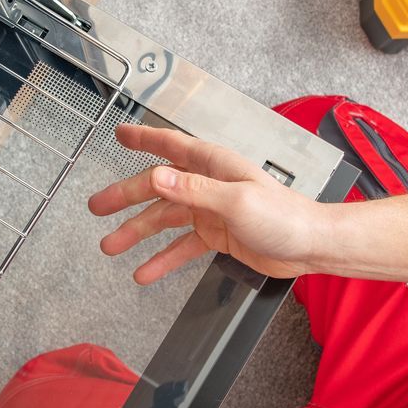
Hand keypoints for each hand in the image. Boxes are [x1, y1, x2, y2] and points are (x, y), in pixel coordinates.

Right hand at [88, 124, 331, 284]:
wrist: (310, 246)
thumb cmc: (284, 217)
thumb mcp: (235, 202)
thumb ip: (193, 190)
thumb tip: (156, 176)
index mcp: (214, 166)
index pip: (171, 147)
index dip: (144, 139)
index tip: (119, 134)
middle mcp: (209, 185)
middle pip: (158, 187)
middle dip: (125, 196)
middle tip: (97, 207)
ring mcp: (211, 210)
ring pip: (165, 220)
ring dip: (137, 233)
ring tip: (110, 246)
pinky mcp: (216, 235)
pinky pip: (182, 247)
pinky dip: (162, 259)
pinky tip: (144, 273)